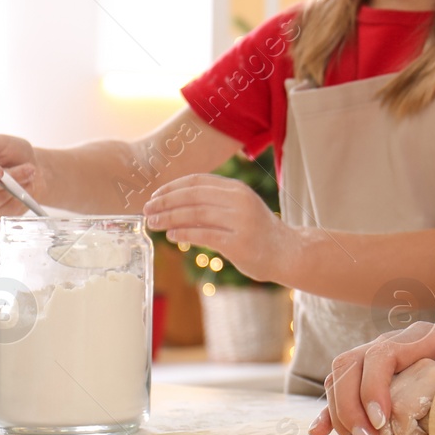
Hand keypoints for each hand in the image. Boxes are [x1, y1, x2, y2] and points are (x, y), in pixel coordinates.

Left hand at [143, 174, 289, 284]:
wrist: (287, 253)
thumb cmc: (258, 232)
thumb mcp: (239, 209)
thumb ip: (214, 203)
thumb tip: (174, 205)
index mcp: (237, 189)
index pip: (198, 181)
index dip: (172, 187)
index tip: (155, 196)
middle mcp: (240, 201)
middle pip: (193, 196)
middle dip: (166, 202)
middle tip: (147, 211)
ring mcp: (241, 221)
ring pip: (196, 214)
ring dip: (170, 218)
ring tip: (154, 224)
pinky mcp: (239, 243)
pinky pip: (204, 235)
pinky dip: (184, 234)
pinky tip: (172, 236)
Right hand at [308, 319, 434, 434]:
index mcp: (414, 337)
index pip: (379, 355)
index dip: (372, 387)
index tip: (382, 421)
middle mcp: (388, 344)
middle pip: (349, 367)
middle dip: (349, 409)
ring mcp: (375, 359)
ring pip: (339, 380)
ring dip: (341, 416)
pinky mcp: (370, 377)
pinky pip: (341, 390)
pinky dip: (331, 412)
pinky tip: (321, 432)